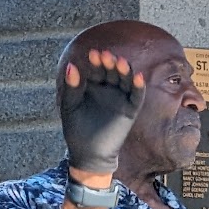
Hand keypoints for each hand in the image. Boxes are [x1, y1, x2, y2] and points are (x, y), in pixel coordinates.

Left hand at [60, 49, 145, 174]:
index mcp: (92, 85)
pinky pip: (136, 96)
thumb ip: (72, 87)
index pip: (96, 69)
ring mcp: (120, 98)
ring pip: (125, 80)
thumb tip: (71, 65)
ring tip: (121, 63)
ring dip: (125, 70)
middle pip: (112, 71)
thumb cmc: (76, 130)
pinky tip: (138, 77)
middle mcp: (108, 88)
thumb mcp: (70, 107)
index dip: (96, 61)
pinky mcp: (130, 110)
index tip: (93, 54)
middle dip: (110, 63)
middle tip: (106, 56)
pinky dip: (138, 86)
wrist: (88, 154)